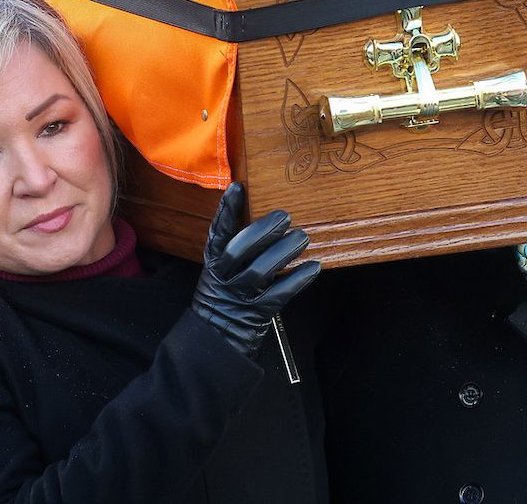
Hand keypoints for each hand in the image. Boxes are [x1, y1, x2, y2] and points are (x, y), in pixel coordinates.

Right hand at [191, 183, 319, 357]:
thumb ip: (236, 248)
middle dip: (261, 231)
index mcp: (214, 263)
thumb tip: (265, 221)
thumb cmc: (226, 295)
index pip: (217, 233)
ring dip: (283, 252)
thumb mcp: (222, 270)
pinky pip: (279, 295)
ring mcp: (239, 296)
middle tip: (284, 216)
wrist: (217, 337)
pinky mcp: (256, 313)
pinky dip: (297, 280)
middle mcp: (223, 278)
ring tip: (302, 237)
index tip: (237, 188)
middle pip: (239, 251)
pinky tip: (313, 267)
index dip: (226, 211)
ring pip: (260, 271)